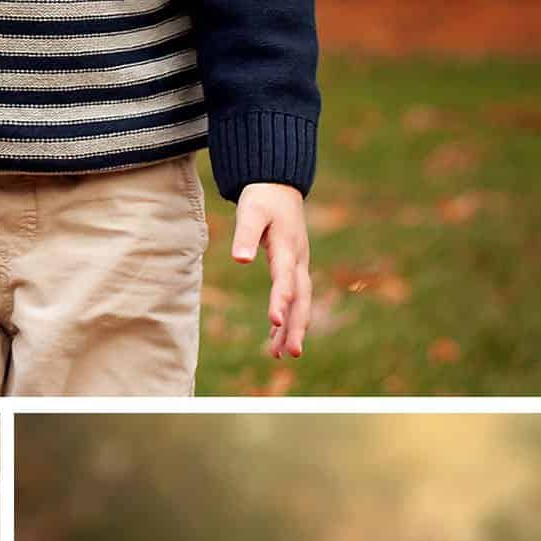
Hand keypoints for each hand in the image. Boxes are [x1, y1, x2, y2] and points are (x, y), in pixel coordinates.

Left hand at [238, 184, 310, 357]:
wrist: (279, 185)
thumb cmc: (263, 198)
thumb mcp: (251, 211)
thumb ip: (245, 235)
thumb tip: (239, 260)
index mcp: (287, 246)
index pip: (285, 277)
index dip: (281, 299)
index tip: (275, 320)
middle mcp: (298, 260)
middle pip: (301, 297)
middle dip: (296, 325)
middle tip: (291, 352)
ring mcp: (299, 265)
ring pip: (300, 301)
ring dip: (292, 328)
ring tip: (280, 355)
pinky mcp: (294, 268)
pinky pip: (294, 298)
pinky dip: (286, 318)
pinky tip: (276, 339)